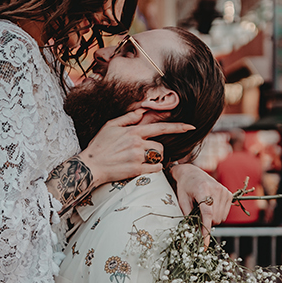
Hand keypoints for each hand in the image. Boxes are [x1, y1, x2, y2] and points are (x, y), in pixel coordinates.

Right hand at [80, 110, 194, 184]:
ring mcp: (137, 157)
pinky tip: (143, 167)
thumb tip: (142, 111)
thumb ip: (128, 118)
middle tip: (146, 152)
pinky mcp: (136, 170)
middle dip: (157, 149)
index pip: (160, 127)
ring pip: (159, 157)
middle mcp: (137, 143)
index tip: (191, 127)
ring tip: (141, 160)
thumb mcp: (110, 126)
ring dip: (155, 158)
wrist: (90, 165)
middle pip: (161, 146)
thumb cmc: (99, 145)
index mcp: (133, 131)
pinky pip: (155, 168)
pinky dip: (153, 168)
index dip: (178, 127)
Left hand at [170, 163, 231, 229]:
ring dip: (212, 219)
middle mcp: (216, 189)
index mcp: (203, 189)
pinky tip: (211, 206)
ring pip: (221, 218)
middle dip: (206, 222)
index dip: (206, 229)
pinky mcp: (229, 194)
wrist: (192, 173)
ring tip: (203, 208)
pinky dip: (217, 214)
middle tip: (197, 214)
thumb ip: (188, 215)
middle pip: (215, 218)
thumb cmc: (185, 187)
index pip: (207, 213)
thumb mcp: (182, 200)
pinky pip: (225, 214)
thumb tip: (195, 231)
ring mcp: (224, 191)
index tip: (204, 243)